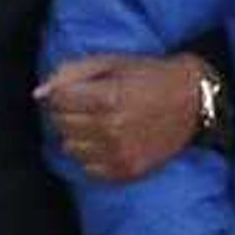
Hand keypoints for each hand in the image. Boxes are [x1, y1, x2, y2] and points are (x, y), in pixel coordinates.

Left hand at [37, 54, 210, 183]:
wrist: (195, 101)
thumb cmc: (151, 76)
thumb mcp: (112, 62)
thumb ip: (72, 73)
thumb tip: (40, 92)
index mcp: (107, 98)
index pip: (57, 101)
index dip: (62, 93)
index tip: (75, 91)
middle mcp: (111, 129)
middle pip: (61, 125)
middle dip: (68, 112)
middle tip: (89, 105)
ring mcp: (119, 154)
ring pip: (70, 148)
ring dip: (78, 135)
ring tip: (99, 123)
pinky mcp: (128, 171)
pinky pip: (88, 169)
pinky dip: (92, 155)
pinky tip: (107, 141)